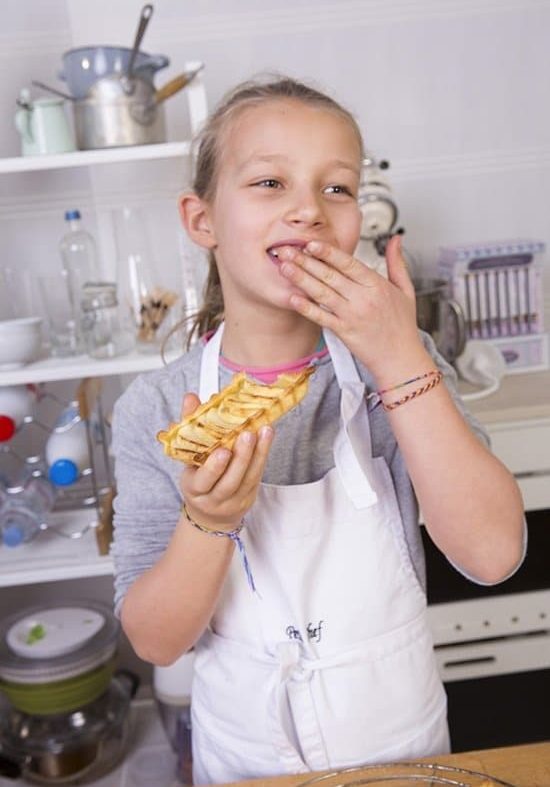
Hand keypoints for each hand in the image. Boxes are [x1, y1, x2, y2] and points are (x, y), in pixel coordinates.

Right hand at [178, 393, 273, 530]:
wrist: (210, 514)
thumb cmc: (198, 478)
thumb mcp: (188, 457)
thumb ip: (189, 427)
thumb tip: (191, 398)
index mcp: (194, 489)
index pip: (203, 481)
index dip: (213, 468)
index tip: (222, 450)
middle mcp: (214, 499)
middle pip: (230, 481)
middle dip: (241, 457)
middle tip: (247, 434)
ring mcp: (234, 500)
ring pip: (248, 479)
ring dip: (258, 453)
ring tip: (264, 431)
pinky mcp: (249, 496)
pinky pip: (257, 476)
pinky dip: (263, 456)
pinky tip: (267, 438)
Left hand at [278, 235, 428, 381]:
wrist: (401, 359)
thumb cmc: (402, 326)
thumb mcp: (406, 290)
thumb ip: (397, 262)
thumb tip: (396, 239)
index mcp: (377, 285)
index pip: (348, 263)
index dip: (328, 252)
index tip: (311, 243)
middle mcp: (363, 299)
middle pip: (330, 275)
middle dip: (306, 261)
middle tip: (287, 249)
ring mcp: (352, 316)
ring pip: (322, 293)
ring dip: (301, 279)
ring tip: (284, 267)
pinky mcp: (344, 332)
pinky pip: (322, 318)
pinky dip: (307, 308)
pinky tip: (293, 298)